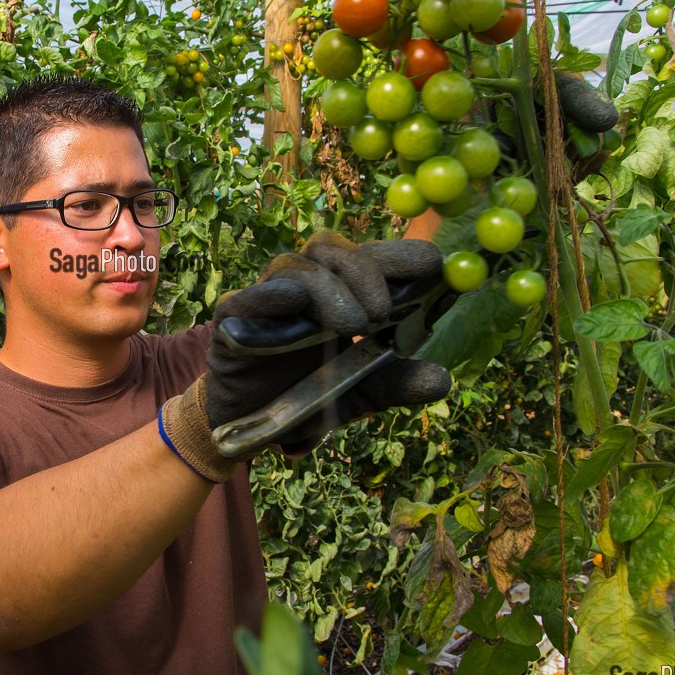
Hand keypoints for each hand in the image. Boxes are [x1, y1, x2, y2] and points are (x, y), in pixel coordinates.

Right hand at [159, 232, 451, 480]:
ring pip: (297, 268)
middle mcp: (303, 285)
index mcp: (339, 293)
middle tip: (384, 310)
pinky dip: (274, 295)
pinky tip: (294, 302)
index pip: (368, 258)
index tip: (432, 264)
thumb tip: (441, 380)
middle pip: (331, 250)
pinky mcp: (233, 317)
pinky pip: (251, 297)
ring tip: (354, 325)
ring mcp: (266, 297)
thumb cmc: (305, 398)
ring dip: (329, 289)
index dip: (398, 255)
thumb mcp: (359, 394)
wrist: (247, 425)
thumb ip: (395, 383)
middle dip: (365, 271)